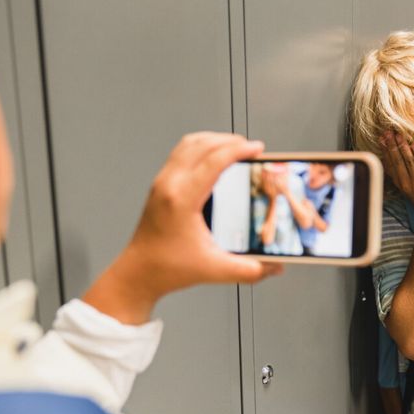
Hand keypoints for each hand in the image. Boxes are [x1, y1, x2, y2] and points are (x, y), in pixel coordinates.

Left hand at [83, 132, 282, 324]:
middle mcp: (169, 185)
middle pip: (202, 144)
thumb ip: (249, 270)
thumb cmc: (167, 268)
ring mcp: (162, 182)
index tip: (257, 149)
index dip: (239, 150)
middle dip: (230, 141)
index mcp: (182, 200)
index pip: (213, 161)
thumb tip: (275, 266)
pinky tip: (213, 157)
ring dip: (214, 140)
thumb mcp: (214, 270)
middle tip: (251, 148)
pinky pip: (181, 153)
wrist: (138, 273)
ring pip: (189, 143)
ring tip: (235, 146)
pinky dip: (201, 147)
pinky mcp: (160, 185)